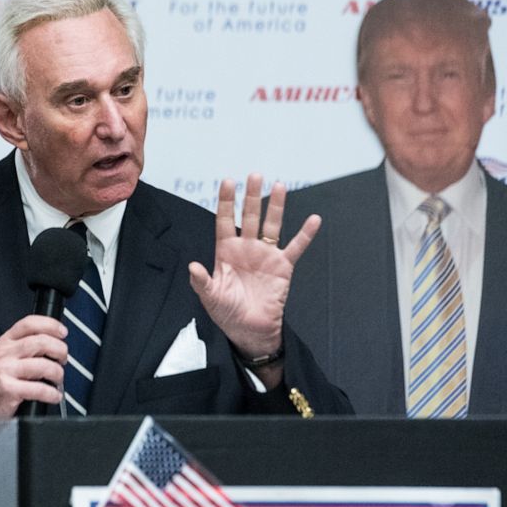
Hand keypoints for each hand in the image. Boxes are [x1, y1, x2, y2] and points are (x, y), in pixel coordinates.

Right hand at [0, 315, 66, 463]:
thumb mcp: (7, 356)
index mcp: (6, 341)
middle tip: (63, 360)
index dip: (51, 325)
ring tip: (57, 379)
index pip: (30, 323)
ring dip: (58, 373)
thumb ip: (27, 345)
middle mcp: (5, 353)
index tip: (63, 333)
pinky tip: (54, 395)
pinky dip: (52, 393)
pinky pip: (40, 389)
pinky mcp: (8, 389)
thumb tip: (57, 342)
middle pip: (41, 342)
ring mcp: (5, 370)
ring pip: (44, 365)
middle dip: (60, 350)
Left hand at [189, 173, 320, 367]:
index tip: (228, 181)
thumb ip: (202, 282)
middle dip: (251, 197)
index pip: (225, 221)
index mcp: (226, 252)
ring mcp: (266, 255)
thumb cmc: (227, 313)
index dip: (226, 202)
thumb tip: (192, 267)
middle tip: (255, 175)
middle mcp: (246, 248)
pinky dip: (305, 234)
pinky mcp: (283, 267)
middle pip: (249, 217)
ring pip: (272, 225)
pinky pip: (296, 247)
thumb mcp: (210, 298)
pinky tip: (314, 219)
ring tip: (279, 185)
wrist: (250, 330)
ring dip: (275, 206)